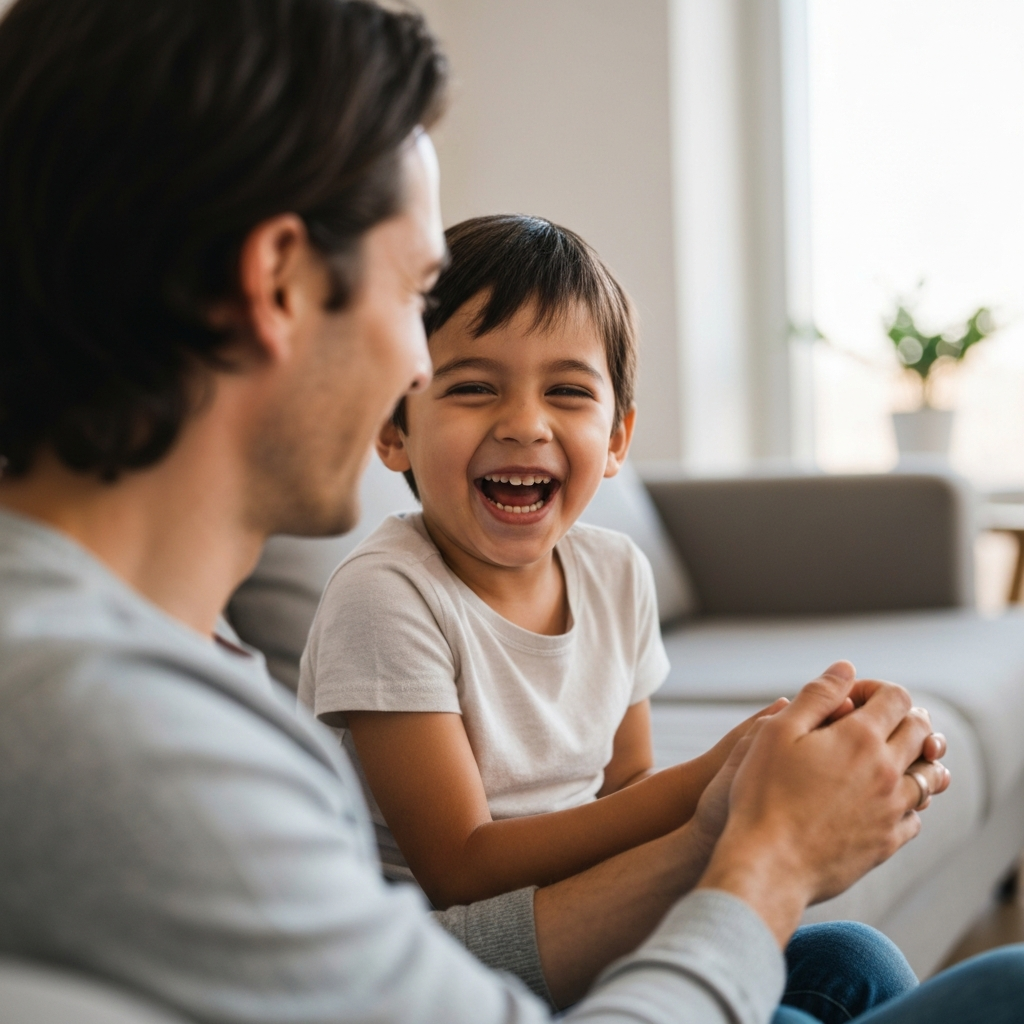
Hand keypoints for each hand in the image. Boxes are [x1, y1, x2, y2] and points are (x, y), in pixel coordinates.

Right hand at [698, 661, 949, 945]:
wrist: (769, 862)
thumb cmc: (764, 793)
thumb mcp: (778, 731)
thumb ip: (818, 695)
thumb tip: (846, 668)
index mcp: (861, 738)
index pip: (897, 697)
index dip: (876, 688)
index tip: (850, 698)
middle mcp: (888, 772)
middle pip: (920, 732)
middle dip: (902, 718)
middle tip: (871, 723)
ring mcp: (892, 810)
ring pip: (927, 776)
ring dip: (913, 760)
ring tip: (887, 759)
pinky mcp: (887, 842)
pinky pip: (914, 815)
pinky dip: (906, 800)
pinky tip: (881, 800)